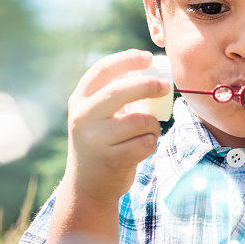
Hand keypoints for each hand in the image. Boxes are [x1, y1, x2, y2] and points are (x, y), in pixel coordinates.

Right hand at [64, 49, 171, 202]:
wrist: (88, 186)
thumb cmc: (103, 143)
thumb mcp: (99, 116)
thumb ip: (117, 96)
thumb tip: (153, 73)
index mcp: (80, 100)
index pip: (101, 70)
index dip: (126, 60)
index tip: (147, 57)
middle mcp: (83, 117)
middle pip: (121, 91)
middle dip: (148, 85)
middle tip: (165, 86)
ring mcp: (95, 139)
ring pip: (140, 120)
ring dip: (152, 124)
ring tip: (146, 132)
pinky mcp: (112, 159)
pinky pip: (146, 142)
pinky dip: (151, 143)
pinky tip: (142, 148)